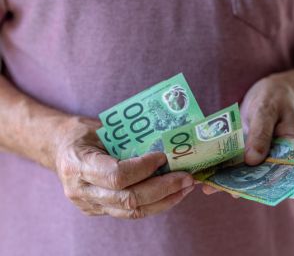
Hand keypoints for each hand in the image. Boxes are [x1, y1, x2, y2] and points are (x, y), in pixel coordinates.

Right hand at [55, 117, 194, 218]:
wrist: (58, 148)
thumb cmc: (81, 133)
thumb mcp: (100, 128)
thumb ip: (128, 139)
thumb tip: (167, 144)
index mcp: (78, 164)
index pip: (116, 175)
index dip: (144, 168)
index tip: (163, 157)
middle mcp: (81, 190)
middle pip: (128, 199)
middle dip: (163, 188)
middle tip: (187, 177)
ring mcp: (88, 204)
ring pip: (132, 211)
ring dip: (164, 200)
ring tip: (185, 188)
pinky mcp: (97, 210)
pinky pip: (130, 212)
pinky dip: (154, 204)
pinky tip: (171, 194)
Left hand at [202, 74, 293, 194]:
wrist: (272, 90)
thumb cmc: (274, 96)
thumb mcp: (266, 110)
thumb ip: (261, 133)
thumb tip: (252, 161)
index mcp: (291, 149)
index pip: (278, 172)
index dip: (261, 184)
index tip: (242, 192)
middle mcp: (277, 156)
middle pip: (259, 175)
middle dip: (237, 185)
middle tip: (215, 190)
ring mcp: (261, 153)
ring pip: (245, 170)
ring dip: (227, 178)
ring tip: (207, 187)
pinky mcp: (248, 148)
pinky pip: (237, 159)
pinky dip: (224, 164)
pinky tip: (208, 172)